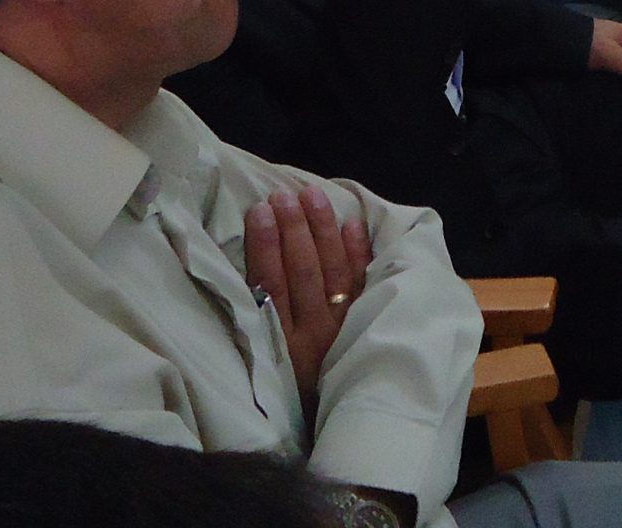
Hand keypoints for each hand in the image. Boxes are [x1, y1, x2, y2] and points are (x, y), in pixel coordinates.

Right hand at [245, 184, 370, 418]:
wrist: (346, 427)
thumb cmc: (299, 396)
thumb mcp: (270, 370)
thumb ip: (261, 328)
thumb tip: (252, 274)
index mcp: (283, 344)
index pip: (271, 284)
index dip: (265, 245)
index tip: (260, 210)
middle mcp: (315, 332)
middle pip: (303, 271)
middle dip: (293, 229)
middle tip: (283, 194)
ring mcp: (345, 327)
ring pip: (333, 271)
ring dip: (322, 230)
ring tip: (312, 196)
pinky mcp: (369, 324)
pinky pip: (366, 283)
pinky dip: (359, 253)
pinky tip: (352, 224)